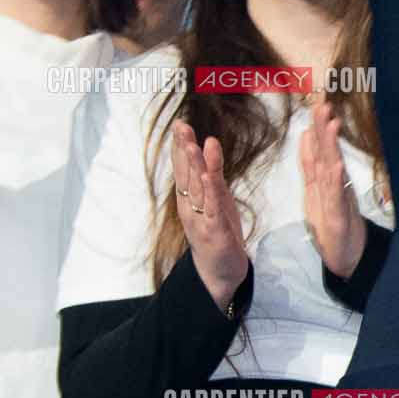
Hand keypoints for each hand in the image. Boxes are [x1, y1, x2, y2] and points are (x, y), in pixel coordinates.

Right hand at [171, 120, 249, 308]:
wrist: (219, 273)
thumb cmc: (216, 232)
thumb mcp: (212, 200)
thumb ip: (209, 174)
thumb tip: (206, 146)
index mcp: (189, 199)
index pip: (184, 169)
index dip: (181, 147)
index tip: (179, 124)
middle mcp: (191, 208)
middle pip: (187, 174)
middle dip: (184, 149)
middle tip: (181, 127)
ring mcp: (202, 219)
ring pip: (199, 189)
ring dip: (195, 167)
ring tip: (193, 145)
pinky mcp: (216, 232)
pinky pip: (213, 209)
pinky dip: (210, 193)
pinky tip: (208, 177)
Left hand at [299, 100, 364, 278]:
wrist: (348, 258)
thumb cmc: (333, 227)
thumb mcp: (315, 195)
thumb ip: (312, 167)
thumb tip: (307, 136)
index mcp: (322, 181)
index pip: (316, 151)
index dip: (316, 129)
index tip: (315, 105)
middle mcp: (331, 185)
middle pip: (326, 153)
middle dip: (324, 129)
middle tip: (323, 104)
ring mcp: (336, 200)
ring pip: (332, 168)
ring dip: (332, 147)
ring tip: (332, 124)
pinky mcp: (339, 216)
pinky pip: (337, 196)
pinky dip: (336, 180)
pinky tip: (337, 165)